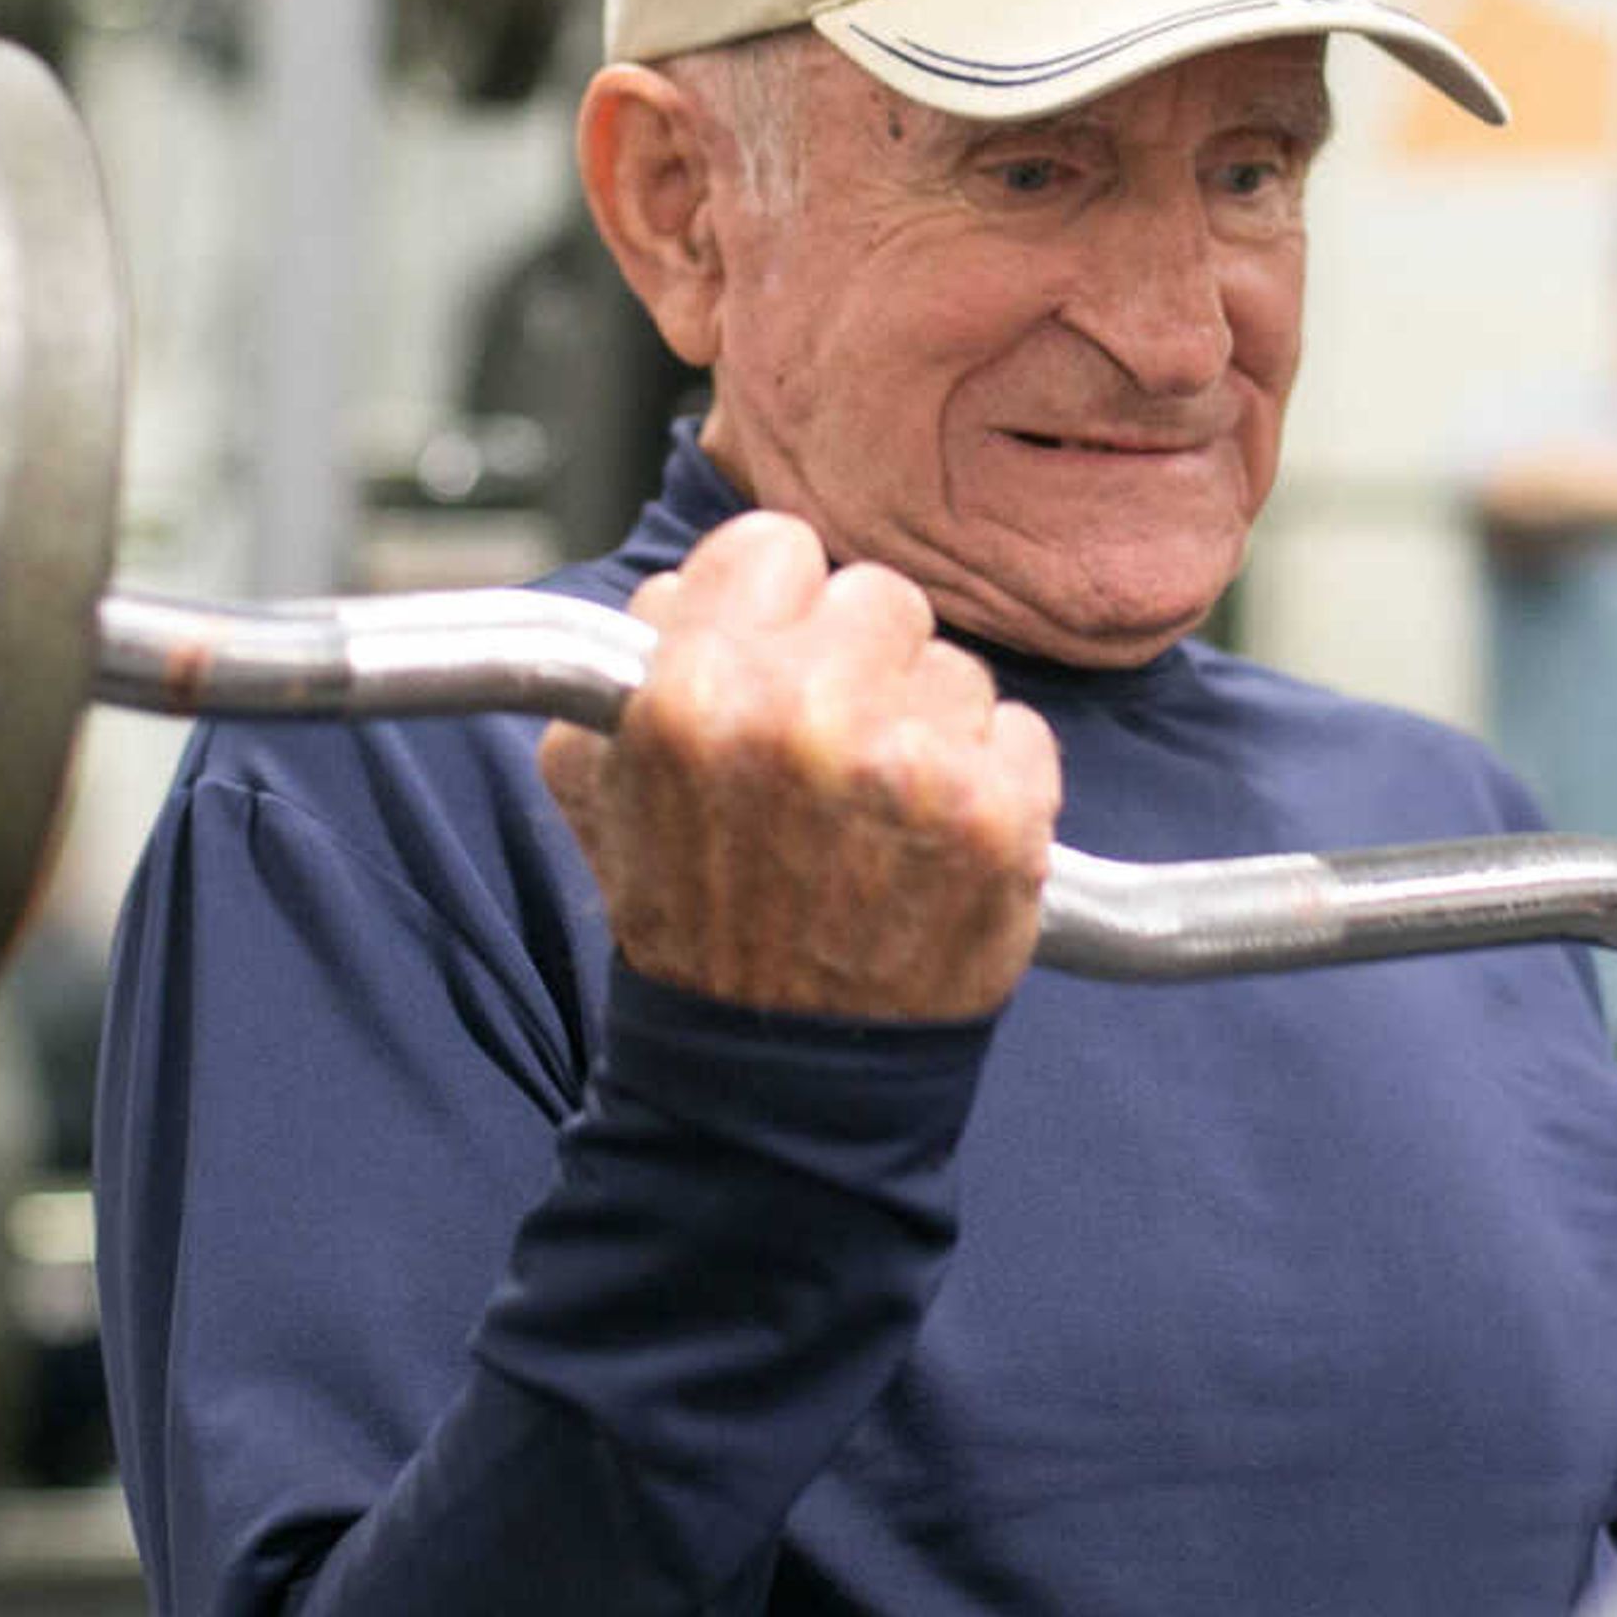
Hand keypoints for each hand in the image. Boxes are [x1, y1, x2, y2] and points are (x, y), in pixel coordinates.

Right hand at [539, 511, 1059, 1021]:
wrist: (779, 1072)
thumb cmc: (689, 917)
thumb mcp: (595, 782)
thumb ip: (622, 660)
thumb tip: (687, 588)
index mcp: (696, 693)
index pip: (773, 545)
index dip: (771, 604)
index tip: (773, 656)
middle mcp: (807, 716)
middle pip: (876, 594)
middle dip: (855, 661)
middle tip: (828, 746)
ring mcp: (915, 766)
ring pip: (953, 666)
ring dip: (924, 725)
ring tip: (877, 813)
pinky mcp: (1003, 818)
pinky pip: (1020, 731)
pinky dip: (989, 781)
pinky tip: (933, 844)